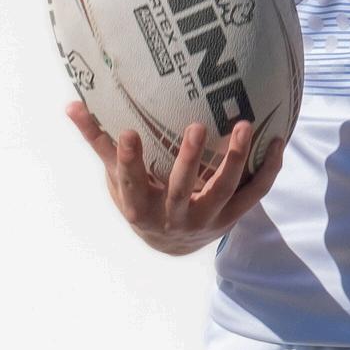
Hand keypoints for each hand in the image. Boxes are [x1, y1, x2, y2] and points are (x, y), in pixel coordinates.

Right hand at [67, 104, 283, 255]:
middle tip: (196, 126)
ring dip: (235, 159)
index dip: (129, 161)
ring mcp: (205, 219)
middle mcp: (172, 216)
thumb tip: (71, 104)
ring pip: (222, 190)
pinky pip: (254, 194)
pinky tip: (277, 142)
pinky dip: (267, 170)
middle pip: (181, 188)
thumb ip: (98, 142)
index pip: (130, 183)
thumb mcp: (117, 177)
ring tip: (243, 126)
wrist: (172, 244)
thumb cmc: (140, 199)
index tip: (128, 134)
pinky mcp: (231, 218)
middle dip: (189, 159)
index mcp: (138, 207)